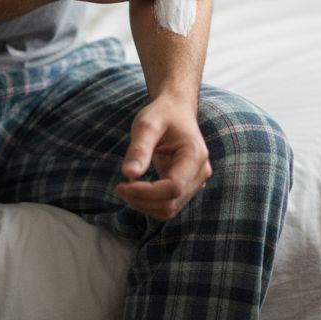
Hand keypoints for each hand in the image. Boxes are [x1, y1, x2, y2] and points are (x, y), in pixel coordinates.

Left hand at [115, 97, 212, 220]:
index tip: (122, 184)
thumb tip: (129, 174)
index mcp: (195, 155)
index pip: (173, 187)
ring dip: (144, 205)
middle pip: (171, 203)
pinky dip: (149, 203)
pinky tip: (136, 189)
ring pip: (169, 210)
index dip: (146, 192)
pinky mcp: (187, 187)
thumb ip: (139, 148)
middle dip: (142, 200)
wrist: (176, 111)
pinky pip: (168, 206)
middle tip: (119, 186)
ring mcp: (196, 182)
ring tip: (126, 187)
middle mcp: (201, 172)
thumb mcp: (147, 125)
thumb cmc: (162, 115)